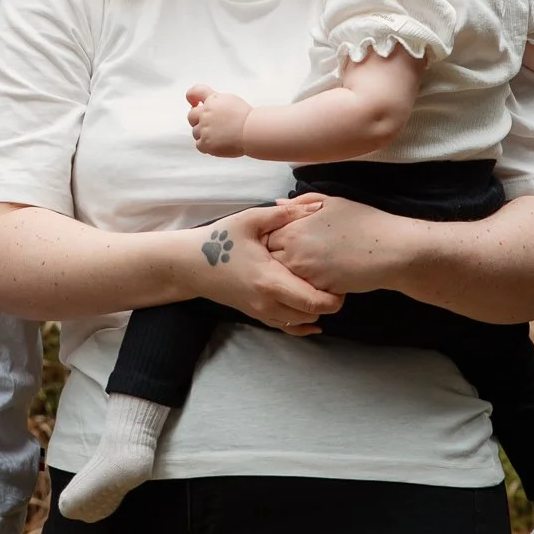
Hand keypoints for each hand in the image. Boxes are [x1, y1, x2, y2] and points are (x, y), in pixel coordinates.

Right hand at [177, 196, 341, 330]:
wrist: (191, 265)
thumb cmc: (220, 240)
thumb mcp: (250, 220)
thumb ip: (285, 215)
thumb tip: (316, 206)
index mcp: (271, 280)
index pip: (315, 301)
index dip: (335, 296)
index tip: (341, 278)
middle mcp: (268, 302)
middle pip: (313, 314)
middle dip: (330, 303)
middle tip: (338, 282)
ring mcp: (262, 312)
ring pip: (301, 323)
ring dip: (316, 310)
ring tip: (325, 291)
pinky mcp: (256, 315)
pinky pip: (286, 327)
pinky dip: (302, 323)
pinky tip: (313, 318)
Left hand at [186, 85, 252, 156]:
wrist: (252, 131)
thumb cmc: (246, 118)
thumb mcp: (230, 101)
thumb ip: (216, 101)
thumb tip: (204, 104)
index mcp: (212, 100)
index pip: (195, 92)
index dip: (192, 96)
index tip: (194, 102)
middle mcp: (206, 112)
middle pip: (191, 115)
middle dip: (197, 120)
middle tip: (209, 125)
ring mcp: (204, 128)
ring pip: (195, 132)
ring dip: (204, 134)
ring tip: (221, 136)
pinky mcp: (205, 143)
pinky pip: (199, 145)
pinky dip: (207, 146)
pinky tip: (218, 144)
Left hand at [264, 193, 412, 298]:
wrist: (390, 249)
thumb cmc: (363, 222)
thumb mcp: (332, 202)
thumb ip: (301, 202)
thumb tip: (277, 204)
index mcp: (294, 229)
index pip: (265, 237)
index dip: (271, 238)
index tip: (280, 239)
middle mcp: (294, 253)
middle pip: (269, 260)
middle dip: (275, 258)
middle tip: (289, 255)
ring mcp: (305, 275)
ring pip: (283, 278)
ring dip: (287, 274)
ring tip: (305, 267)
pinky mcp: (319, 291)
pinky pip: (301, 290)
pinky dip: (304, 285)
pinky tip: (317, 278)